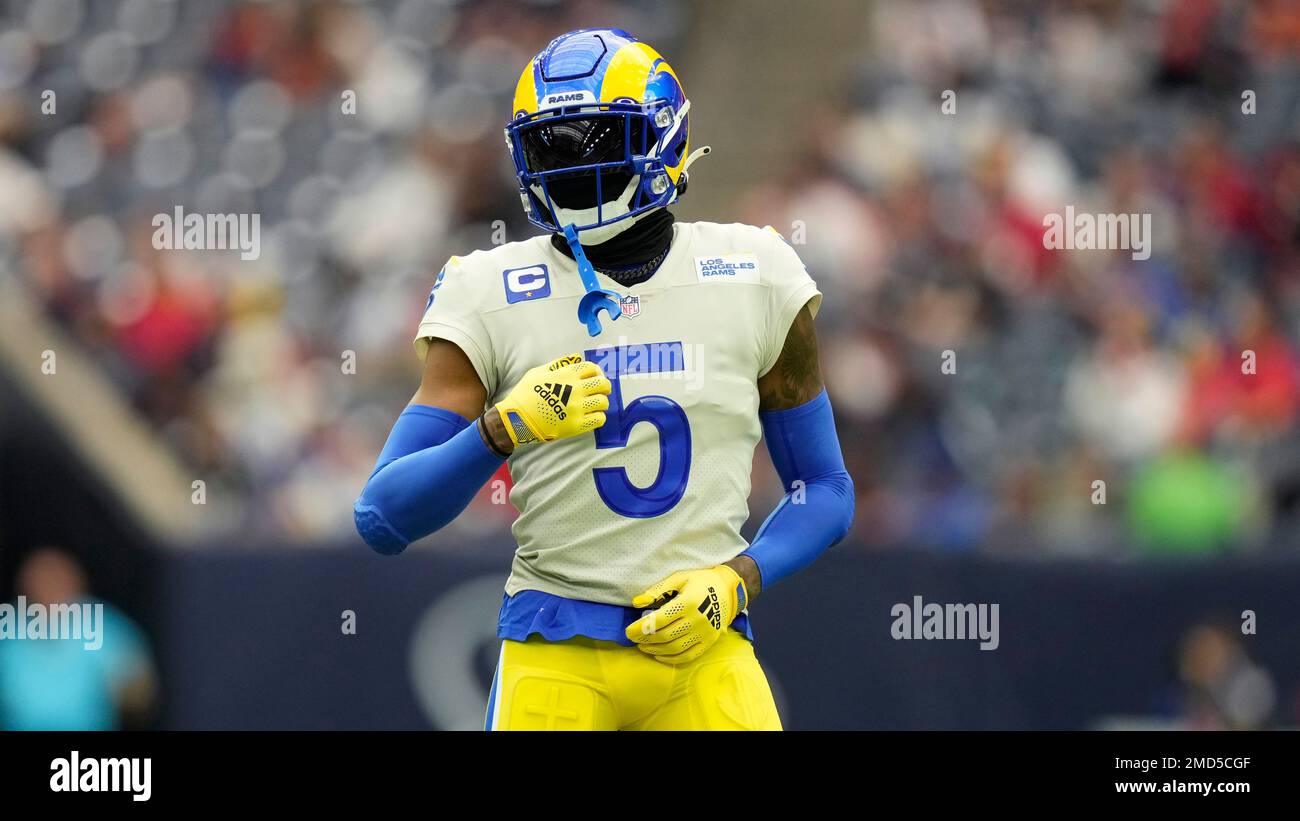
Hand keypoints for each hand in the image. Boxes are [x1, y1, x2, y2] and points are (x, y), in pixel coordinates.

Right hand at [493, 354, 610, 446]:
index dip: (596, 371)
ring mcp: (577, 408)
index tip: (595, 376)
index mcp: (566, 375)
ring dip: (601, 402)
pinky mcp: (577, 425)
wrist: (516, 419)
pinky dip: (598, 416)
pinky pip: (599, 419)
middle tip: (601, 390)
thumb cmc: (525, 395)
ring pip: (603, 402)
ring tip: (594, 404)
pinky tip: (591, 416)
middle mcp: (575, 390)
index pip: (592, 368)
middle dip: (604, 386)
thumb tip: (575, 357)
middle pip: (602, 384)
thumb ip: (558, 364)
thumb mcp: (537, 373)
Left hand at [625, 565, 747, 664]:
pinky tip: (659, 655)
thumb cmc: (700, 581)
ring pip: (675, 648)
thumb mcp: (679, 578)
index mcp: (689, 602)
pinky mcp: (709, 642)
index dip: (641, 628)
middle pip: (665, 636)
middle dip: (645, 639)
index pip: (659, 620)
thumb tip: (636, 602)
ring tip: (643, 646)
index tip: (628, 631)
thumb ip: (658, 590)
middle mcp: (698, 620)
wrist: (728, 590)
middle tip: (633, 638)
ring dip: (655, 650)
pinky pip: (688, 656)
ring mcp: (705, 633)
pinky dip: (671, 659)